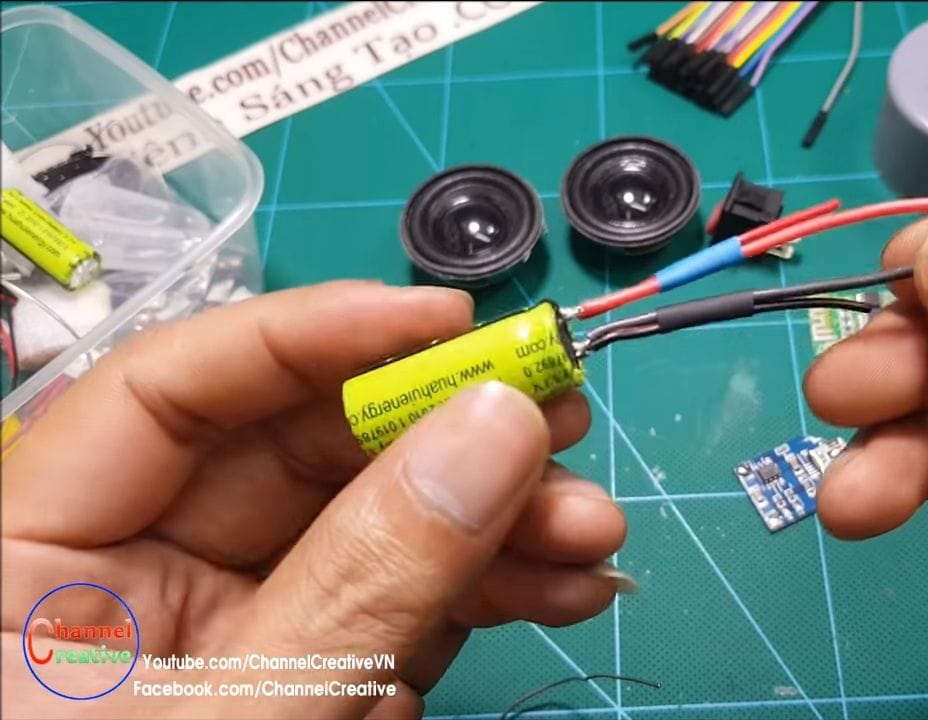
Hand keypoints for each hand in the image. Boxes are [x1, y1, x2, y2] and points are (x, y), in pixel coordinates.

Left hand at [1, 281, 626, 718]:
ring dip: (492, 519)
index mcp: (30, 562)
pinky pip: (398, 602)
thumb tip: (493, 430)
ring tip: (591, 527)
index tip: (445, 320)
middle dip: (441, 435)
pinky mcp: (302, 673)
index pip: (168, 391)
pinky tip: (561, 586)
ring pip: (369, 524)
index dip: (312, 334)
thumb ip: (366, 582)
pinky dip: (486, 592)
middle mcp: (127, 577)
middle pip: (295, 451)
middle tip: (558, 416)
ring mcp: (226, 627)